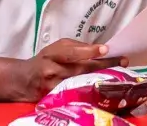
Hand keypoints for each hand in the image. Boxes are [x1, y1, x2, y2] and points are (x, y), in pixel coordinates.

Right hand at [0, 39, 125, 101]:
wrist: (24, 80)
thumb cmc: (45, 60)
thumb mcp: (56, 48)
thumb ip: (76, 47)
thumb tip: (98, 49)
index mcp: (52, 55)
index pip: (71, 52)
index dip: (88, 51)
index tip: (105, 49)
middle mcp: (52, 71)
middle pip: (81, 69)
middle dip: (104, 65)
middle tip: (122, 61)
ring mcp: (54, 88)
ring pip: (81, 83)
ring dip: (101, 78)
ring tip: (119, 74)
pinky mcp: (56, 100)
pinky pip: (77, 95)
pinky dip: (91, 91)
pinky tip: (104, 89)